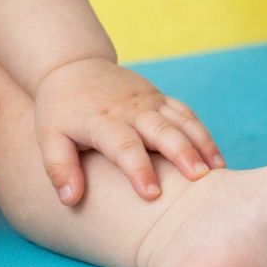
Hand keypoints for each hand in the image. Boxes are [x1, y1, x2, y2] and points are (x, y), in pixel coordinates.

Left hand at [33, 58, 222, 203]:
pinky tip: (215, 158)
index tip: (152, 194)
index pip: (123, 146)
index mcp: (102, 121)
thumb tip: (70, 200)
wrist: (73, 66)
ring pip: (181, 120)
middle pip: (161, 130)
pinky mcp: (159, 98)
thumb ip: (59, 169)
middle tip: (199, 179)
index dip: (138, 169)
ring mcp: (148, 101)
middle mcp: (130, 109)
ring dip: (200, 143)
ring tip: (217, 171)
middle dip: (182, 153)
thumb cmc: (59, 110)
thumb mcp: (49, 137)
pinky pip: (185, 113)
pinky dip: (202, 134)